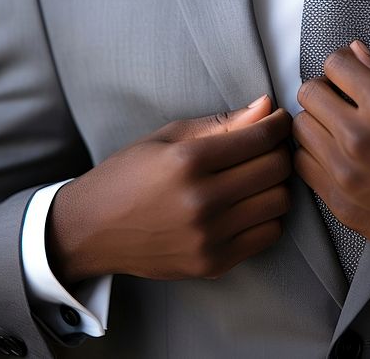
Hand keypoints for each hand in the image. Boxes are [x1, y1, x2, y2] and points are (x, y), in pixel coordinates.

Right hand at [47, 96, 291, 283]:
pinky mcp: (213, 263)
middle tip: (266, 147)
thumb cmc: (128, 175)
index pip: (260, 137)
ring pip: (279, 202)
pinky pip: (269, 234)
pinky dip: (267, 216)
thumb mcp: (168, 137)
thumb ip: (222, 123)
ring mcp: (208, 236)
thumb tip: (266, 106)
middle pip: (276, 168)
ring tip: (257, 177)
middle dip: (279, 151)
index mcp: (188, 161)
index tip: (279, 120)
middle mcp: (201, 200)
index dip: (278, 124)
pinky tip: (248, 206)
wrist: (90, 230)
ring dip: (276, 184)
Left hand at [293, 42, 369, 283]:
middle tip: (343, 99)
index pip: (335, 65)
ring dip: (317, 122)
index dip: (342, 64)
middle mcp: (358, 138)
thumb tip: (356, 52)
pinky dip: (315, 155)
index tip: (349, 73)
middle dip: (325, 90)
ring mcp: (345, 174)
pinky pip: (303, 166)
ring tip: (340, 129)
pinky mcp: (339, 203)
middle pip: (309, 94)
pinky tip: (337, 156)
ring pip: (300, 129)